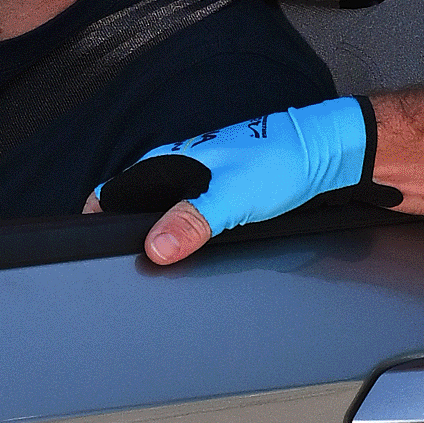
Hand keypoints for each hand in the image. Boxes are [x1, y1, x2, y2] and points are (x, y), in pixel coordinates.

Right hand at [91, 98, 376, 263]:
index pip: (112, 191)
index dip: (97, 219)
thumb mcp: (233, 196)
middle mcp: (179, 169)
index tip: (96, 250)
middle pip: (133, 206)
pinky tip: (192, 252)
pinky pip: (187, 218)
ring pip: (161, 213)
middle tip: (128, 268)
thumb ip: (192, 221)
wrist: (327, 154)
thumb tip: (154, 249)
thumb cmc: (282, 160)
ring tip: (157, 265)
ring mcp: (198, 182)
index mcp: (170, 160)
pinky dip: (183, 237)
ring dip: (157, 238)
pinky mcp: (219, 194)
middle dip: (126, 236)